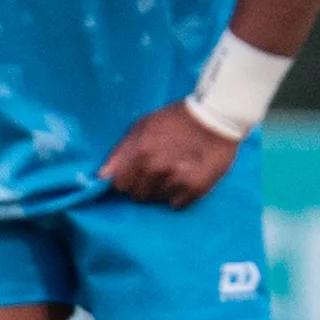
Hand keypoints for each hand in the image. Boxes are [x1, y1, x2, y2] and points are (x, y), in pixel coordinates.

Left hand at [101, 102, 241, 208]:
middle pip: (138, 195)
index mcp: (139, 152)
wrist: (217, 116)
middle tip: (158, 170)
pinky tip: (186, 178)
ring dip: (162, 189)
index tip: (135, 173)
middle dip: (144, 185)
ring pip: (157, 200)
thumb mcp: (143, 126)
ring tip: (175, 171)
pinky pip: (177, 204)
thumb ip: (120, 152)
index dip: (126, 179)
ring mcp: (176, 179)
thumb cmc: (176, 118)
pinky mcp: (196, 188)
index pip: (119, 185)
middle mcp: (156, 169)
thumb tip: (101, 178)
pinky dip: (180, 195)